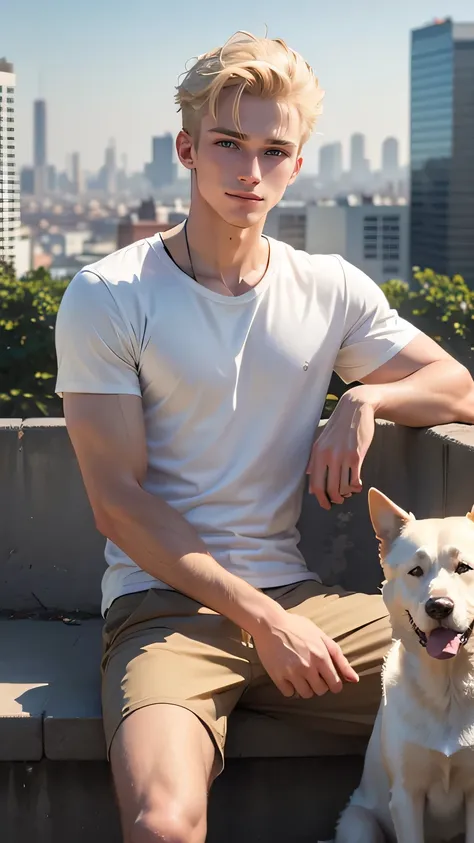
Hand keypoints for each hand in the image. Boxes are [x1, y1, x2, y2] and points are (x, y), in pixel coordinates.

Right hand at [252, 609, 358, 697]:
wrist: (270, 623)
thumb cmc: (297, 627)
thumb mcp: (321, 637)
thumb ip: (339, 658)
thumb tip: (355, 679)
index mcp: (322, 657)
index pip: (336, 685)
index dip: (333, 683)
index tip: (327, 678)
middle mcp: (308, 667)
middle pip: (321, 691)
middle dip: (319, 684)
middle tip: (311, 673)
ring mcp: (292, 673)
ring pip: (306, 694)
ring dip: (305, 687)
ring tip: (300, 675)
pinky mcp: (278, 676)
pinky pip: (289, 693)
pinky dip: (290, 688)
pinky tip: (288, 676)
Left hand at [307, 386, 375, 509]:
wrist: (355, 409)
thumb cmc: (339, 426)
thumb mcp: (321, 440)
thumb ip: (315, 460)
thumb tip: (310, 477)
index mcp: (317, 454)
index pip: (315, 484)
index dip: (320, 499)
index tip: (326, 505)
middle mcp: (328, 457)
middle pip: (329, 489)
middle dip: (334, 499)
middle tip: (339, 501)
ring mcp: (342, 457)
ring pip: (343, 487)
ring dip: (346, 493)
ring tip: (349, 492)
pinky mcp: (357, 456)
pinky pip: (355, 480)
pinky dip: (356, 487)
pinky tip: (357, 485)